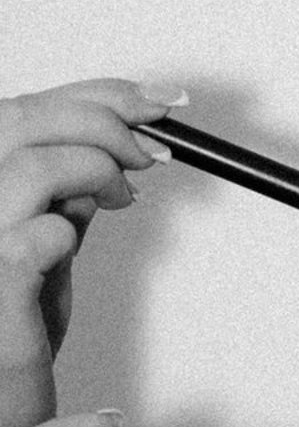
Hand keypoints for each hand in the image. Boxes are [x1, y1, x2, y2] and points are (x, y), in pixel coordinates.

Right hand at [0, 82, 182, 426]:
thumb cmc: (12, 332)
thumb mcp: (45, 247)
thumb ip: (65, 198)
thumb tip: (108, 154)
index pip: (22, 111)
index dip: (93, 94)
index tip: (152, 100)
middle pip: (20, 121)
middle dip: (105, 118)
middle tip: (155, 145)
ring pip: (31, 165)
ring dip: (96, 166)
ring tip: (126, 192)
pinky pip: (42, 234)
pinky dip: (75, 225)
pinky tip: (86, 236)